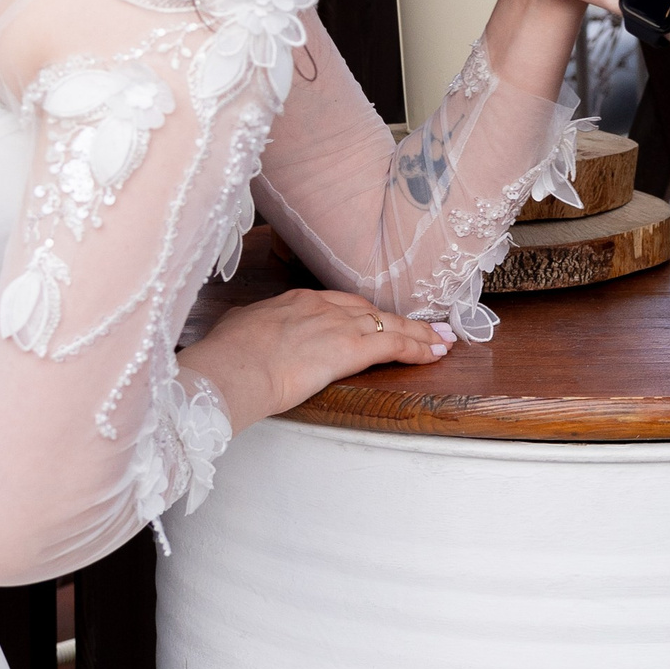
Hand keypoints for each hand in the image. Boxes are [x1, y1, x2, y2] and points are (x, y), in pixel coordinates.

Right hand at [184, 289, 452, 431]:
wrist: (233, 367)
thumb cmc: (226, 354)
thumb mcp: (235, 329)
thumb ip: (250, 327)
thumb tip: (242, 329)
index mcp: (295, 301)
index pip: (339, 304)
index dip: (362, 313)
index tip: (375, 319)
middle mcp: (322, 307)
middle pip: (370, 311)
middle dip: (397, 320)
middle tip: (424, 326)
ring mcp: (339, 325)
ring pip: (389, 324)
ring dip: (419, 333)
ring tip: (442, 340)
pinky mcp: (352, 348)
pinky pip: (395, 344)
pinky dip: (418, 347)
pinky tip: (435, 352)